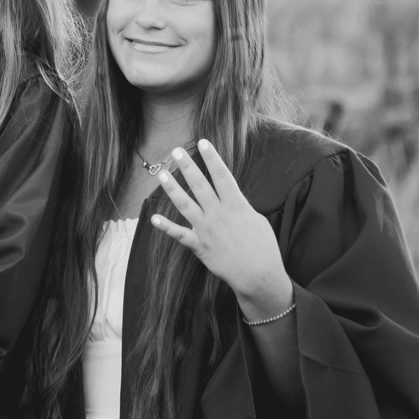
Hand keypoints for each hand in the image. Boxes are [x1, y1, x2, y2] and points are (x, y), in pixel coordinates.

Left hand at [146, 139, 293, 320]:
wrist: (259, 276)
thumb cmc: (264, 248)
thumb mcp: (257, 220)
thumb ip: (240, 207)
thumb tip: (230, 198)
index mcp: (236, 205)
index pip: (222, 175)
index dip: (212, 157)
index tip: (204, 142)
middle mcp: (218, 214)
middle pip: (200, 185)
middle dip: (187, 166)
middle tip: (176, 151)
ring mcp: (207, 230)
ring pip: (185, 204)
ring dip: (172, 189)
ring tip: (162, 174)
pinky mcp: (199, 246)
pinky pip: (179, 235)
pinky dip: (166, 227)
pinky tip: (154, 218)